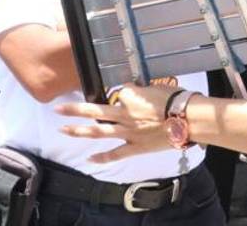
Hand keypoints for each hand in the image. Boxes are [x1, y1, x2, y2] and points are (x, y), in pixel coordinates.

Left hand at [58, 83, 179, 162]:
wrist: (187, 119)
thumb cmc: (177, 101)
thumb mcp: (159, 87)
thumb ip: (144, 89)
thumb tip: (136, 89)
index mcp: (131, 97)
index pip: (121, 90)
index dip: (126, 91)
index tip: (131, 91)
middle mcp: (124, 114)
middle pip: (95, 110)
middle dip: (74, 109)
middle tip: (58, 109)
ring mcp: (127, 132)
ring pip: (98, 131)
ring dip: (79, 131)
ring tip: (63, 130)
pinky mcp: (134, 147)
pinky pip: (115, 153)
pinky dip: (102, 157)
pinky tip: (89, 159)